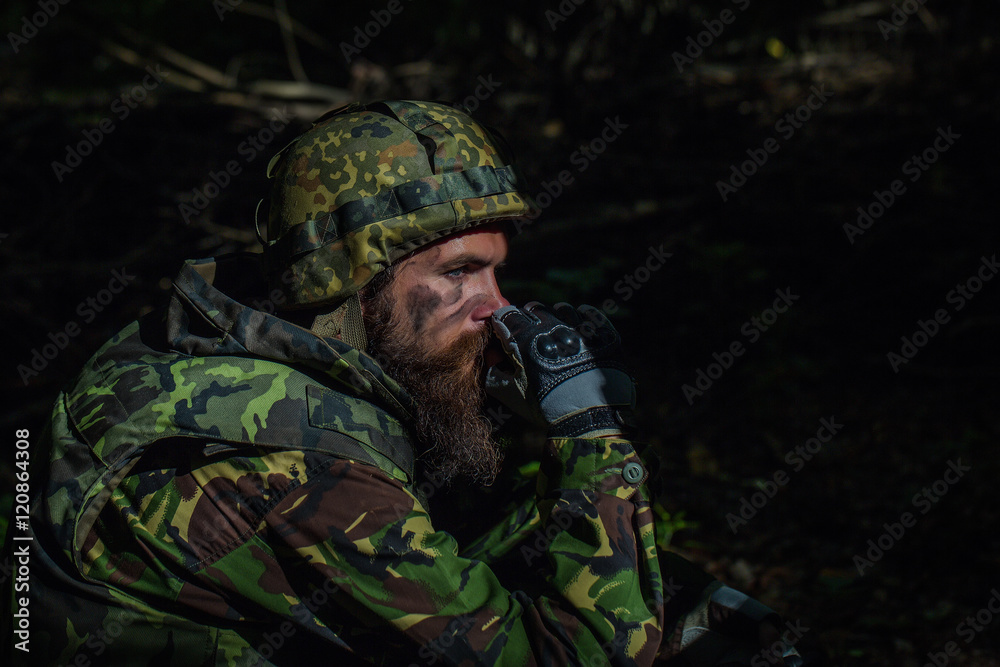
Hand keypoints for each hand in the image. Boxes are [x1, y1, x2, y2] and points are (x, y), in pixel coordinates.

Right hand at [485, 302, 635, 437]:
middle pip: (534, 309)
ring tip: (556, 332)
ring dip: (555, 317)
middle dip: (528, 319)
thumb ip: (494, 373)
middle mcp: (553, 327)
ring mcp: (579, 328)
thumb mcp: (511, 394)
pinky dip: (582, 317)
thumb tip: (492, 359)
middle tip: (531, 336)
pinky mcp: (602, 334)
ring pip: (562, 309)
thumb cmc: (546, 407)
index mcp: (526, 339)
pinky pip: (589, 315)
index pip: (507, 315)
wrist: (590, 418)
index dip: (504, 323)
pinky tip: (578, 328)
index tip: (506, 333)